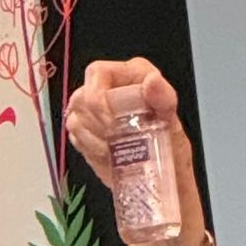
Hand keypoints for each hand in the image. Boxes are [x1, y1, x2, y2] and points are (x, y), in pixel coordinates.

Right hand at [65, 59, 205, 239]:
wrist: (163, 173)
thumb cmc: (170, 143)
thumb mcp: (171, 119)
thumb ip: (163, 96)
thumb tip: (152, 81)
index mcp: (128, 75)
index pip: (98, 73)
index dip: (97, 97)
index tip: (110, 122)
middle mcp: (107, 87)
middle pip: (81, 98)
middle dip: (96, 125)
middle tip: (116, 141)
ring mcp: (93, 110)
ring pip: (75, 120)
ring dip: (93, 140)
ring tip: (115, 150)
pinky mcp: (86, 131)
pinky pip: (75, 138)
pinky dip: (90, 149)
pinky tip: (107, 155)